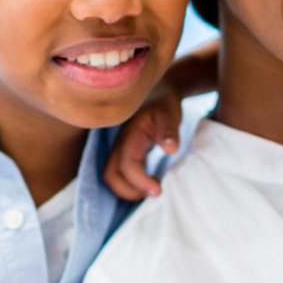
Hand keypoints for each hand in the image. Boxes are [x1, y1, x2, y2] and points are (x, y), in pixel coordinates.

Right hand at [103, 83, 182, 199]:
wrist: (158, 91)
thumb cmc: (165, 103)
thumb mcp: (170, 114)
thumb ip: (169, 130)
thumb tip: (171, 149)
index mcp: (131, 135)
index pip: (126, 165)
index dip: (139, 181)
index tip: (158, 190)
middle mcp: (120, 143)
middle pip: (111, 175)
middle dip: (129, 190)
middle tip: (155, 192)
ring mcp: (120, 147)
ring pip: (111, 176)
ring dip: (128, 189)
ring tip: (152, 188)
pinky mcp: (124, 151)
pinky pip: (119, 172)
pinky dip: (129, 183)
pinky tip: (150, 181)